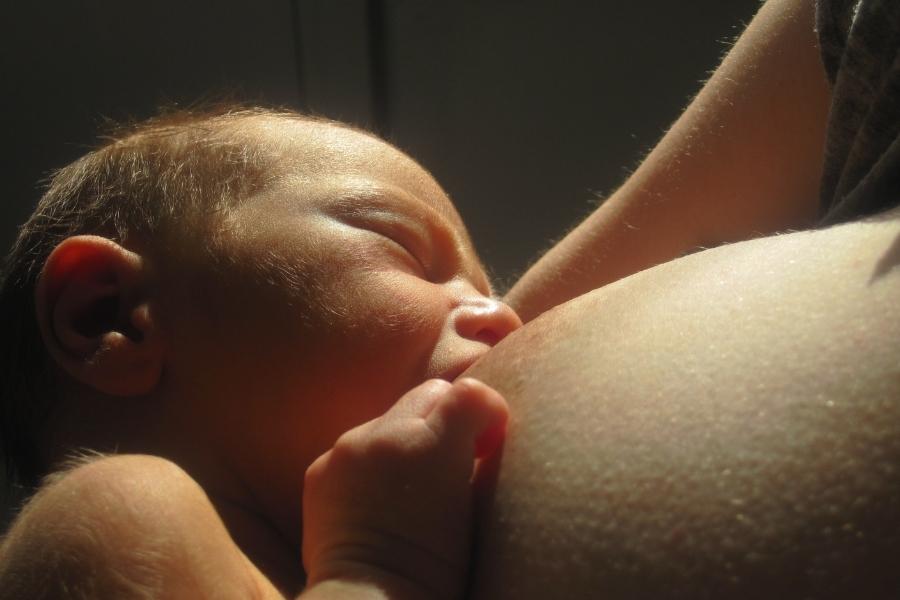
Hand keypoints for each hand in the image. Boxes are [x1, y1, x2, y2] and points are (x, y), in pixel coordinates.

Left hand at [302, 378, 507, 598]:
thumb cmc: (437, 567)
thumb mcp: (475, 508)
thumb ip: (477, 455)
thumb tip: (481, 437)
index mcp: (432, 444)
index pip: (470, 393)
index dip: (487, 414)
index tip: (489, 443)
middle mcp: (384, 434)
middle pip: (430, 395)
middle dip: (447, 421)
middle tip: (457, 463)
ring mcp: (347, 449)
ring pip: (391, 419)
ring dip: (407, 440)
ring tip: (414, 487)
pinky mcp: (321, 468)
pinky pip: (358, 447)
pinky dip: (373, 462)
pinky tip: (380, 499)